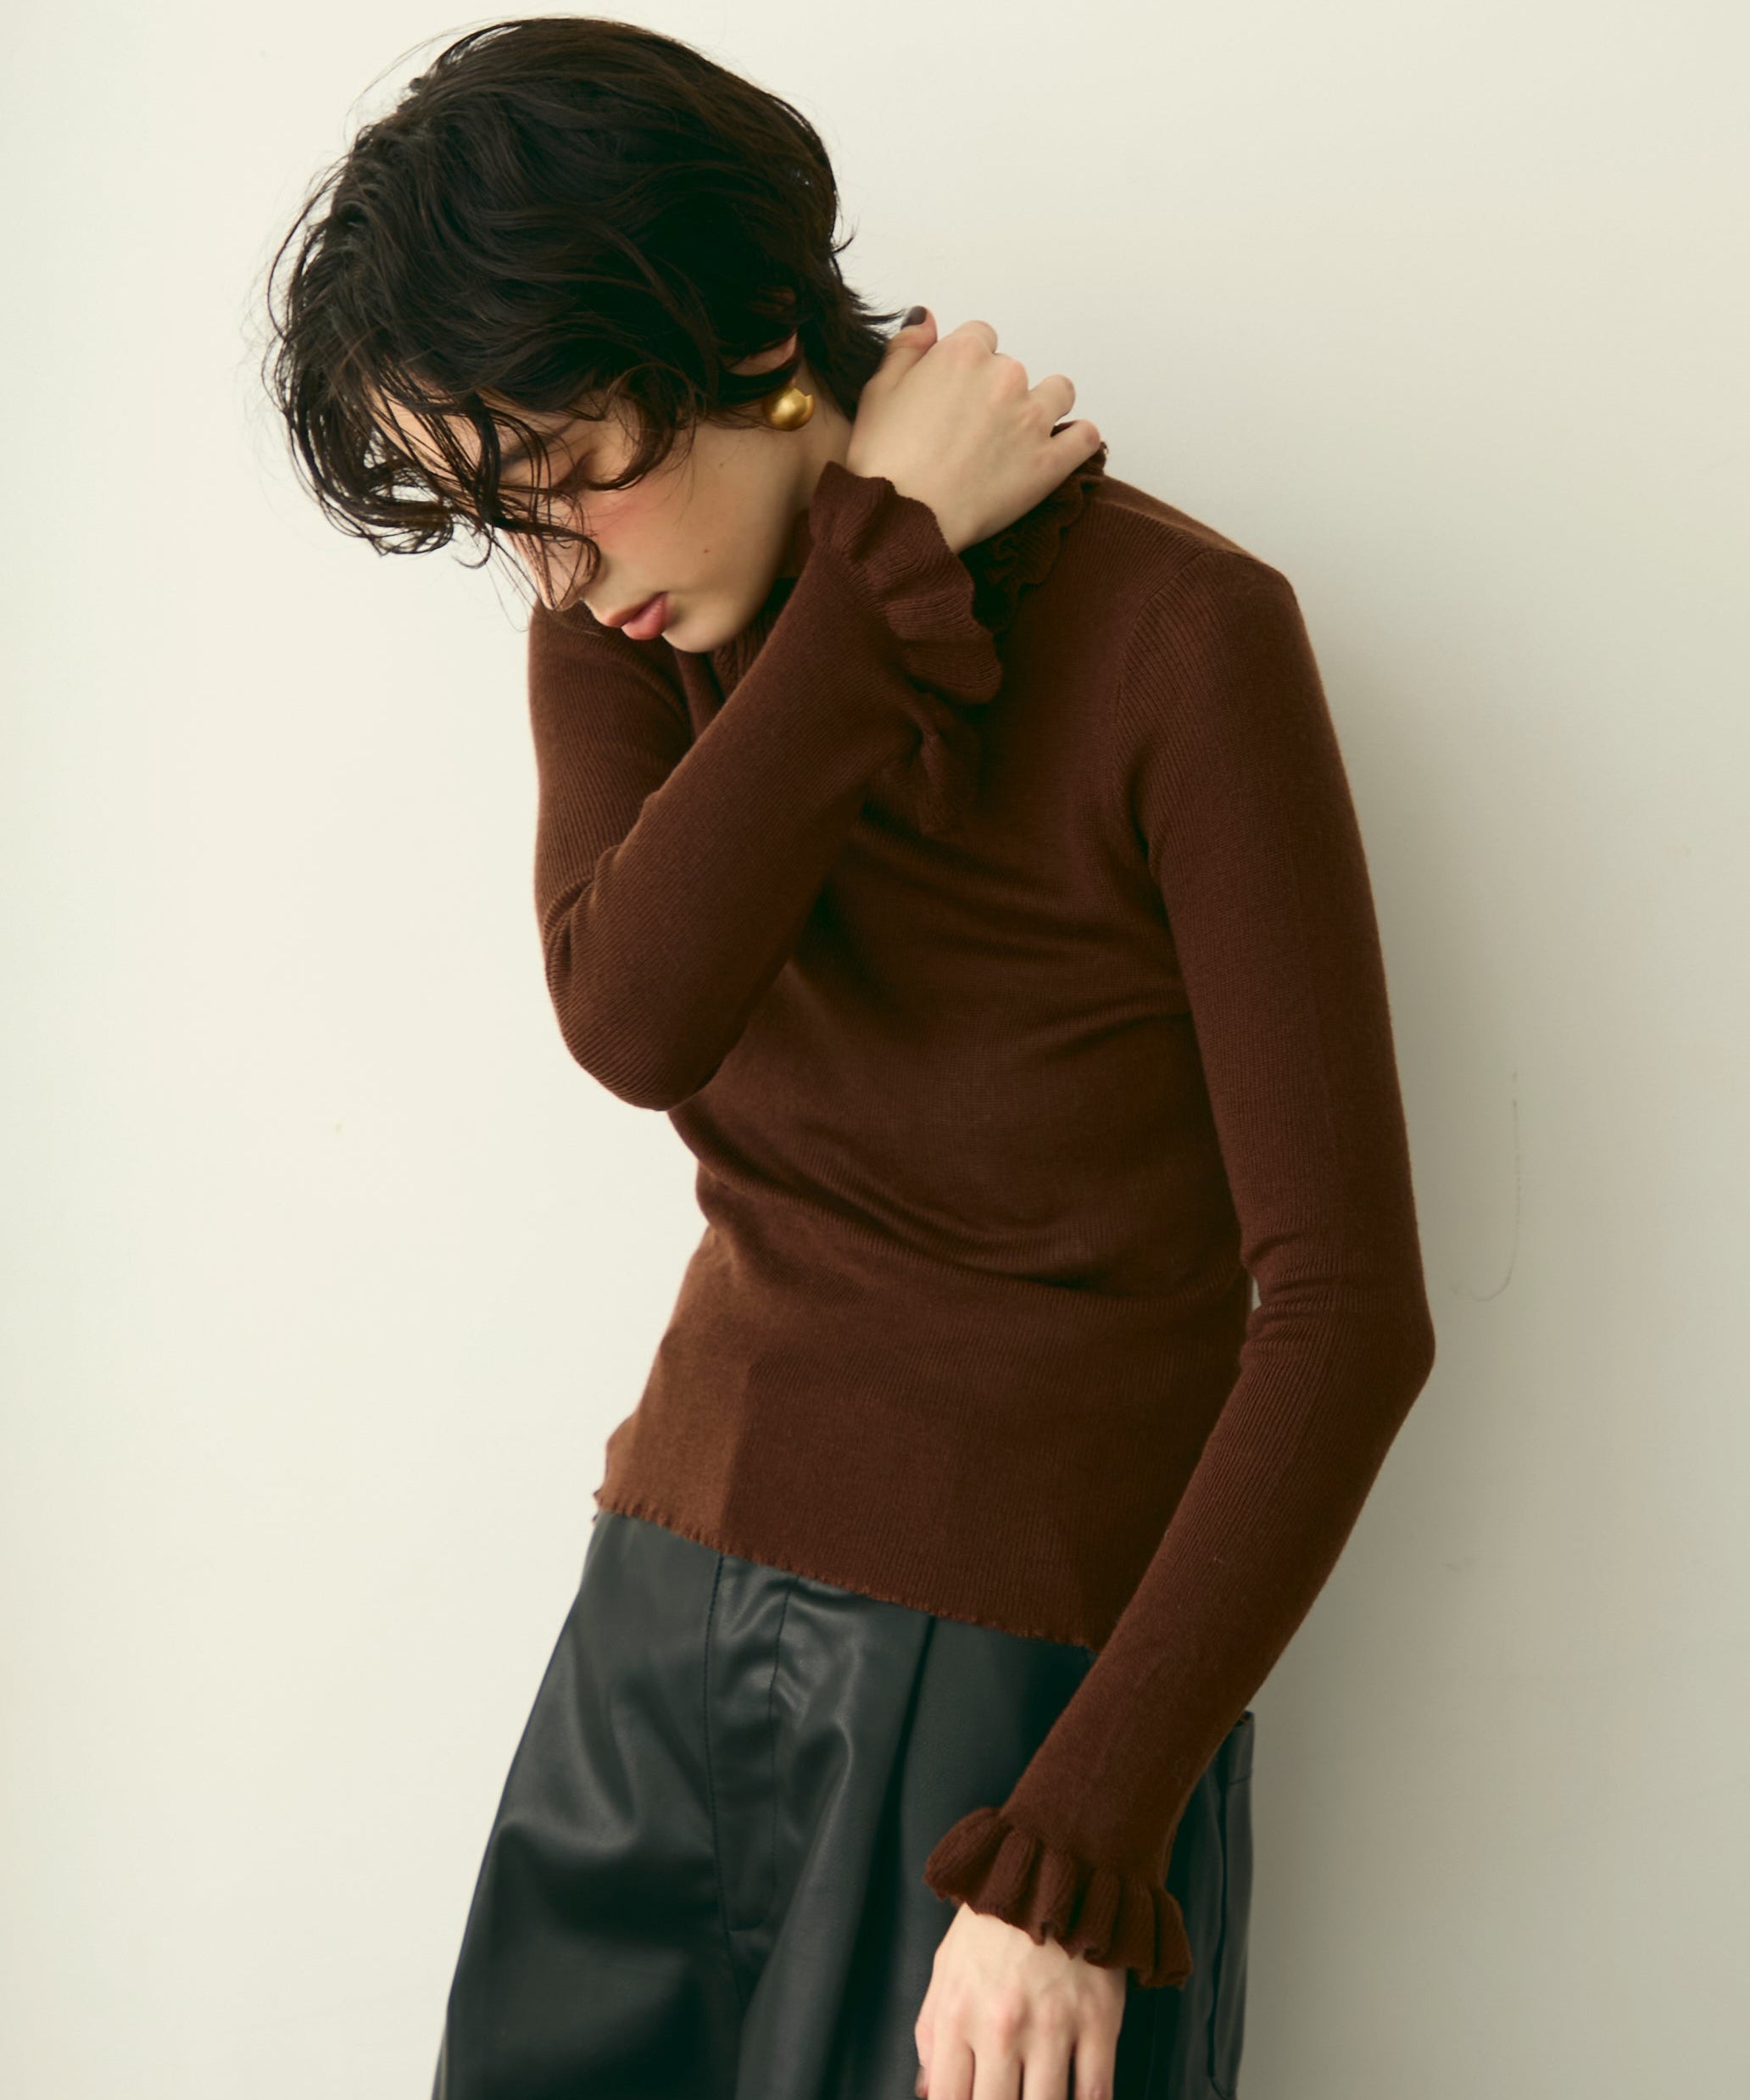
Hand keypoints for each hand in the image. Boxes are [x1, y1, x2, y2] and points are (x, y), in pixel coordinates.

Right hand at [844, 309, 1102, 555]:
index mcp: (963, 354)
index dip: (967, 365)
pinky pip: (1085, 437)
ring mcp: (1032, 419)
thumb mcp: (878, 391)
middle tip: (973, 429)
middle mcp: (1004, 376)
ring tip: (1020, 435)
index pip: (980, 337)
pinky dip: (1078, 440)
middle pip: (1012, 368)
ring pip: (1058, 393)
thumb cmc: (884, 460)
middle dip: (997, 392)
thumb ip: (906, 347)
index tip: (956, 393)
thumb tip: (927, 319)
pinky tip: (1062, 449)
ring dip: (1044, 405)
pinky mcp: (1049, 462)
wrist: (903, 518)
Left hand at [913, 1901, 1126, 2099]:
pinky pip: (1096, 2094)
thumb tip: (928, 2091)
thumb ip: (931, 2032)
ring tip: (1037, 2097)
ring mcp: (1053, 2027)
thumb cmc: (995, 1922)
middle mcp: (1002, 2027)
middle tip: (1007, 2097)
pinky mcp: (1099, 2021)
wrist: (1056, 1865)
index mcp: (958, 2014)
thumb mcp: (946, 1967)